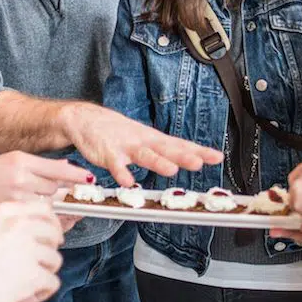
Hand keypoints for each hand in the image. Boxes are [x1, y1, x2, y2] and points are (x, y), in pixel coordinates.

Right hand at [0, 152, 91, 230]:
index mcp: (20, 161)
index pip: (56, 169)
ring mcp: (18, 199)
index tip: (89, 178)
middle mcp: (20, 179)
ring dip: (56, 206)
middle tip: (71, 193)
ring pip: (50, 205)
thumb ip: (39, 165)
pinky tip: (49, 218)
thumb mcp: (11, 160)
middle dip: (63, 191)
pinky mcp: (15, 214)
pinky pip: (40, 219)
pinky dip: (49, 219)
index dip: (76, 175)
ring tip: (55, 206)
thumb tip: (66, 168)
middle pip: (56, 188)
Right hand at [0, 199, 65, 301]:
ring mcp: (29, 249)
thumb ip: (9, 228)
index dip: (50, 226)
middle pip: (55, 233)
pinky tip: (23, 296)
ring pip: (55, 260)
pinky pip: (52, 283)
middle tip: (38, 263)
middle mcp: (20, 225)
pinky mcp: (34, 274)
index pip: (44, 210)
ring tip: (22, 283)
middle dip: (49, 249)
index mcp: (6, 212)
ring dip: (43, 273)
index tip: (48, 237)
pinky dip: (40, 293)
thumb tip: (33, 236)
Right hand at [60, 102, 220, 187]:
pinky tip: (128, 182)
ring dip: (157, 162)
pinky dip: (121, 173)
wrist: (85, 118)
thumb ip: (165, 151)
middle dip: (183, 156)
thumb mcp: (145, 139)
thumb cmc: (118, 132)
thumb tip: (192, 157)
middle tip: (200, 163)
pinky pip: (115, 164)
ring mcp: (125, 146)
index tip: (217, 157)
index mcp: (153, 139)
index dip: (198, 151)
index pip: (180, 145)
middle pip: (166, 149)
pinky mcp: (107, 153)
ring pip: (144, 155)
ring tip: (171, 170)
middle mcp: (142, 141)